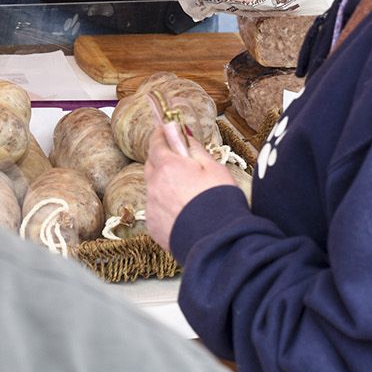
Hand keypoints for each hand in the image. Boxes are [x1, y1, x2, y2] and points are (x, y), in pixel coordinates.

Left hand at [143, 101, 236, 253]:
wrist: (218, 241)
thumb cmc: (219, 201)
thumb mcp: (214, 167)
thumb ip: (194, 148)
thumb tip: (182, 132)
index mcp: (167, 166)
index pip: (156, 142)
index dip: (161, 135)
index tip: (165, 130)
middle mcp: (154, 185)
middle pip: (152, 164)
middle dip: (162, 159)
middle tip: (180, 162)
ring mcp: (152, 206)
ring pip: (153, 187)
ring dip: (164, 184)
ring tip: (187, 193)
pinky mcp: (153, 226)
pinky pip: (156, 208)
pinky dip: (165, 206)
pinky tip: (183, 211)